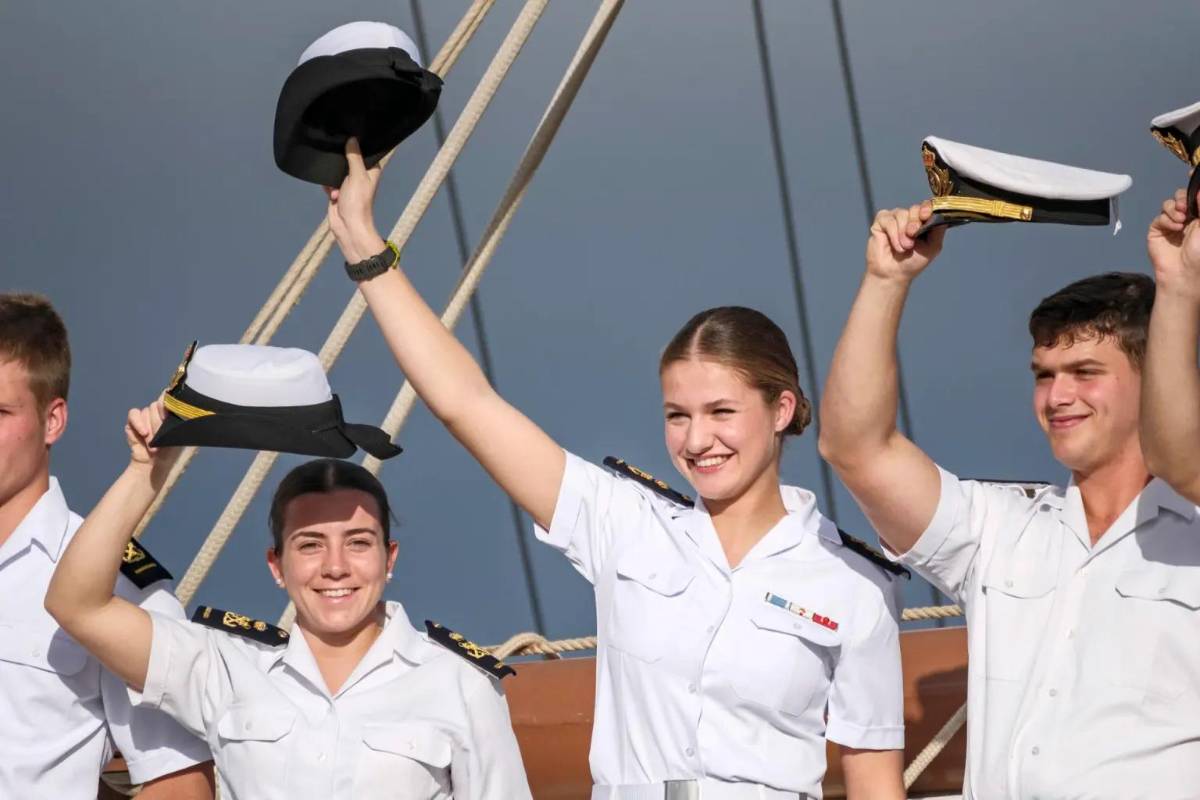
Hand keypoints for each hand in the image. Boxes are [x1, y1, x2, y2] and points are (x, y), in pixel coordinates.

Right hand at [125, 399, 178, 484]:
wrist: (155, 463)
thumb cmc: (171, 451)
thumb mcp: (183, 437)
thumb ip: (185, 424)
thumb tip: (191, 413)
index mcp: (172, 412)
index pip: (170, 397)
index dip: (168, 404)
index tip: (168, 416)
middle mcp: (158, 411)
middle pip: (157, 405)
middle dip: (159, 423)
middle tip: (161, 438)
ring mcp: (146, 415)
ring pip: (147, 411)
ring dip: (150, 428)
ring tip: (153, 443)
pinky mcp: (134, 421)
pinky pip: (134, 414)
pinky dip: (138, 423)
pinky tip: (143, 433)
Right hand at [325, 137, 386, 262]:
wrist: (348, 226)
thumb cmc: (358, 202)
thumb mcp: (357, 176)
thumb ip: (354, 157)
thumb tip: (352, 139)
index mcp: (371, 170)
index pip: (364, 151)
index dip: (356, 145)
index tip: (346, 136)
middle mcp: (360, 175)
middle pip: (347, 159)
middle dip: (340, 161)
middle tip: (335, 161)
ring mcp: (348, 183)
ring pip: (336, 169)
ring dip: (332, 176)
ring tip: (336, 187)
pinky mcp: (337, 190)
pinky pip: (328, 181)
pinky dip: (327, 185)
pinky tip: (331, 193)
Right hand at [865, 201, 945, 282]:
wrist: (893, 274)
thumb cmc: (913, 262)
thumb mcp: (932, 246)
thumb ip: (938, 229)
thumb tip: (942, 214)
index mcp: (922, 221)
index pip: (926, 206)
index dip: (927, 208)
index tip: (926, 215)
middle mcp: (909, 217)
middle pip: (914, 208)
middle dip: (914, 222)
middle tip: (912, 236)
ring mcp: (894, 218)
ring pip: (901, 213)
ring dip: (903, 232)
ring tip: (904, 247)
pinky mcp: (881, 222)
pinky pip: (888, 220)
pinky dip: (893, 233)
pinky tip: (896, 246)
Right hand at [1147, 187, 1199, 300]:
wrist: (1184, 274)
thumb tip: (1199, 189)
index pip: (1196, 196)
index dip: (1194, 185)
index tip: (1192, 174)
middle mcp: (1188, 218)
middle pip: (1182, 196)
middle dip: (1183, 198)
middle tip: (1186, 207)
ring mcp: (1171, 224)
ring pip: (1169, 204)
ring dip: (1174, 209)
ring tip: (1180, 220)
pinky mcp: (1157, 230)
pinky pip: (1159, 217)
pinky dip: (1166, 220)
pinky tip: (1174, 228)